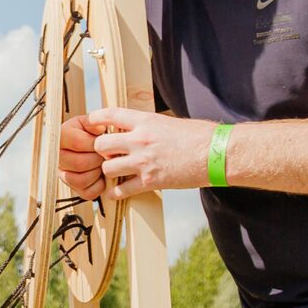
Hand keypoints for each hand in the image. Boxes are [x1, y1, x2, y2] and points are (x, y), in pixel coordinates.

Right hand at [58, 115, 107, 200]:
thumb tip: (100, 130)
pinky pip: (88, 193)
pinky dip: (99, 186)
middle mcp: (57, 157)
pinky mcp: (74, 189)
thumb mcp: (90, 122)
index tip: (104, 142)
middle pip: (79, 163)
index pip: (77, 143)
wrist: (88, 145)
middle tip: (104, 154)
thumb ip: (94, 122)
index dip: (95, 144)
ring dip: (97, 172)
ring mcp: (63, 174)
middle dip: (97, 159)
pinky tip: (100, 175)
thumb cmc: (90, 133)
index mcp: (60, 137)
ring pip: (81, 179)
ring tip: (101, 164)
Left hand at [77, 107, 219, 198]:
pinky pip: (121, 190)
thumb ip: (147, 125)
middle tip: (106, 154)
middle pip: (100, 145)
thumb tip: (134, 128)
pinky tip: (116, 192)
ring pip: (106, 169)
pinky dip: (115, 193)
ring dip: (107, 171)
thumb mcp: (168, 121)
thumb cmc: (199, 135)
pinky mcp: (151, 181)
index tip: (90, 124)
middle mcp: (140, 140)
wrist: (217, 153)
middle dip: (99, 151)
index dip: (95, 118)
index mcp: (145, 121)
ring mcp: (144, 162)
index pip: (109, 114)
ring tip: (114, 172)